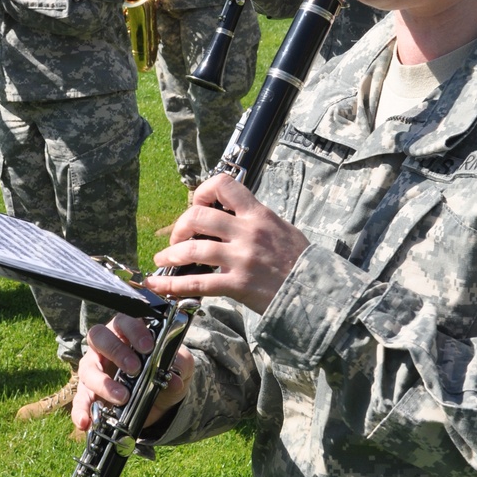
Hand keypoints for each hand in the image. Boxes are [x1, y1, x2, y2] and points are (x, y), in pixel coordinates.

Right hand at [71, 315, 193, 436]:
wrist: (161, 400)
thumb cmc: (165, 371)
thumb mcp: (180, 367)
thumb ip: (180, 366)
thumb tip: (173, 379)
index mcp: (128, 332)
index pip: (124, 321)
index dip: (134, 331)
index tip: (148, 347)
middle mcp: (106, 346)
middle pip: (99, 337)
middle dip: (116, 351)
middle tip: (135, 369)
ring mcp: (94, 368)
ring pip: (88, 369)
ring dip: (103, 382)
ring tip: (122, 397)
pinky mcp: (88, 392)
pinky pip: (80, 400)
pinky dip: (80, 411)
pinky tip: (85, 422)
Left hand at [147, 173, 308, 315]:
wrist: (316, 291)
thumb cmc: (300, 262)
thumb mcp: (281, 229)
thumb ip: (255, 221)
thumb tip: (231, 217)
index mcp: (258, 215)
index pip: (224, 185)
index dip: (202, 192)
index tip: (197, 205)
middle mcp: (248, 232)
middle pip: (199, 217)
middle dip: (180, 227)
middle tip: (177, 238)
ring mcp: (242, 258)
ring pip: (193, 249)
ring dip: (170, 255)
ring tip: (162, 261)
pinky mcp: (238, 284)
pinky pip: (198, 283)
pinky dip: (174, 285)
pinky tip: (159, 285)